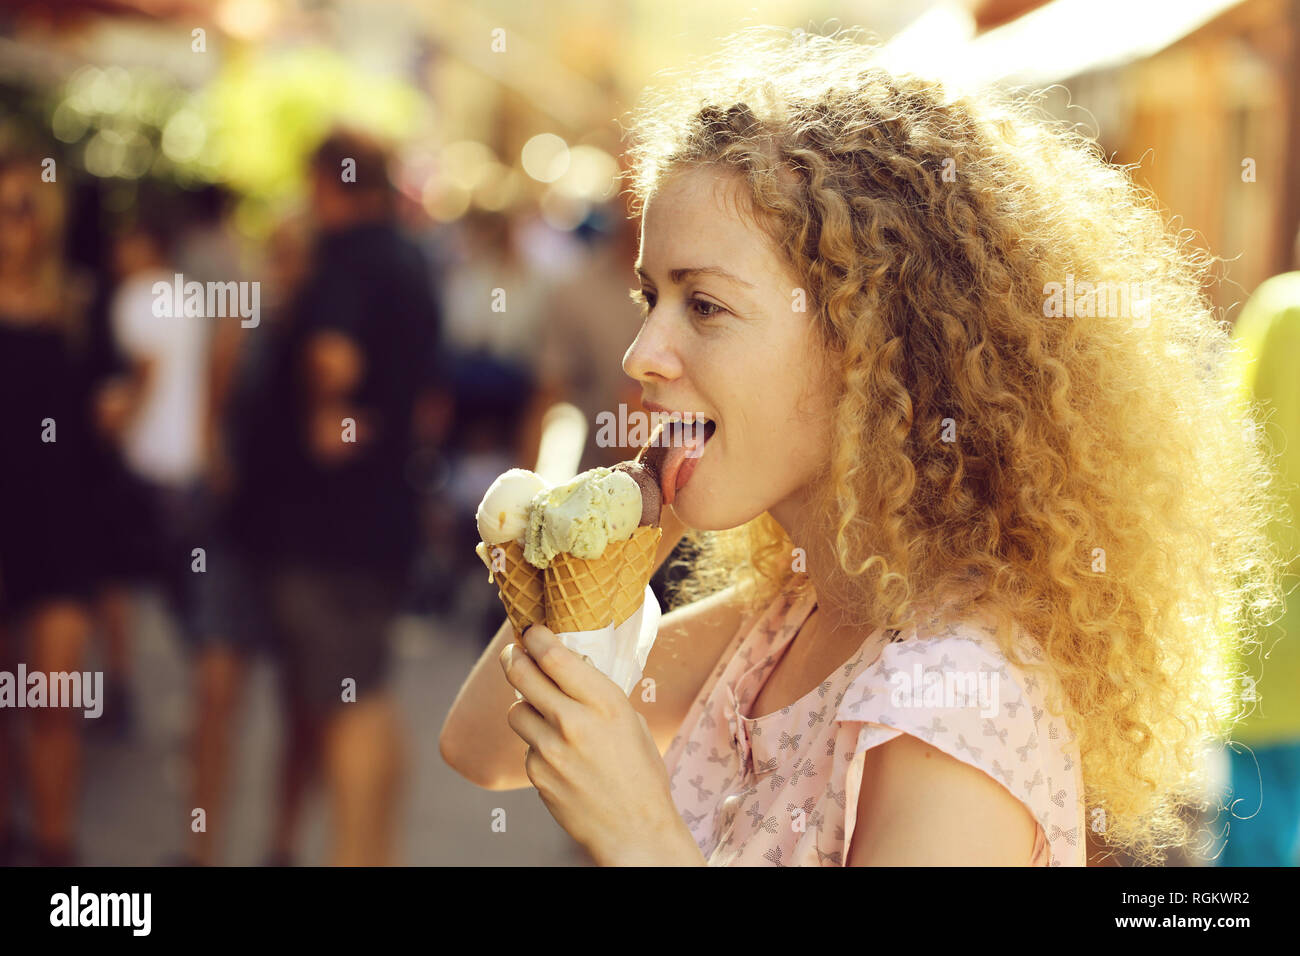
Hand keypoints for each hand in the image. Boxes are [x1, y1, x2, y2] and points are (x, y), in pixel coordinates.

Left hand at [499, 624, 703, 865]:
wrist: (635, 830)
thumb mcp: (632, 723)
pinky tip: (560, 757)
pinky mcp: (537, 774)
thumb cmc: (642, 774)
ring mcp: (550, 750)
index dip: (535, 637)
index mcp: (605, 703)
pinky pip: (526, 747)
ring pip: (516, 710)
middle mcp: (573, 722)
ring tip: (541, 710)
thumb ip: (599, 697)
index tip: (531, 630)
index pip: (553, 656)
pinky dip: (537, 745)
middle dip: (514, 658)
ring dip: (525, 705)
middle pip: (522, 674)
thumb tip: (571, 672)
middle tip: (513, 653)